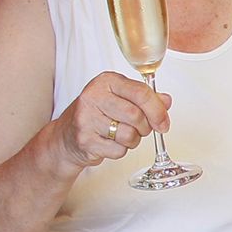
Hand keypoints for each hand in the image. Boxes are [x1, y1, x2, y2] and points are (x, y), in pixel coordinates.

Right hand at [56, 71, 170, 168]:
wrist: (66, 137)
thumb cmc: (97, 115)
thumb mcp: (120, 99)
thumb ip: (145, 98)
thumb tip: (166, 101)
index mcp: (106, 81)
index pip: (141, 93)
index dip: (158, 110)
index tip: (163, 123)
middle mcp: (93, 96)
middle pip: (136, 115)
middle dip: (144, 127)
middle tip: (140, 129)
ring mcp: (86, 118)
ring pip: (128, 134)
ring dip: (132, 140)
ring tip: (121, 135)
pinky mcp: (84, 139)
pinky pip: (118, 150)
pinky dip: (120, 150)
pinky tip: (109, 143)